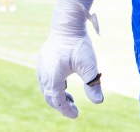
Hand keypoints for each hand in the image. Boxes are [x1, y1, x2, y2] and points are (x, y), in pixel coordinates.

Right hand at [36, 0, 103, 118]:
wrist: (68, 24)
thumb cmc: (79, 44)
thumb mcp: (89, 65)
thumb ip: (93, 84)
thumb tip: (99, 102)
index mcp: (52, 78)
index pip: (57, 101)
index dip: (66, 110)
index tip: (76, 115)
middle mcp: (43, 74)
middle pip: (50, 97)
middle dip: (61, 104)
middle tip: (74, 107)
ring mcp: (41, 66)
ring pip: (46, 88)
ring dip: (57, 95)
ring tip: (70, 98)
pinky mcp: (43, 60)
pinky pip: (45, 78)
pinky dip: (54, 86)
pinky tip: (65, 84)